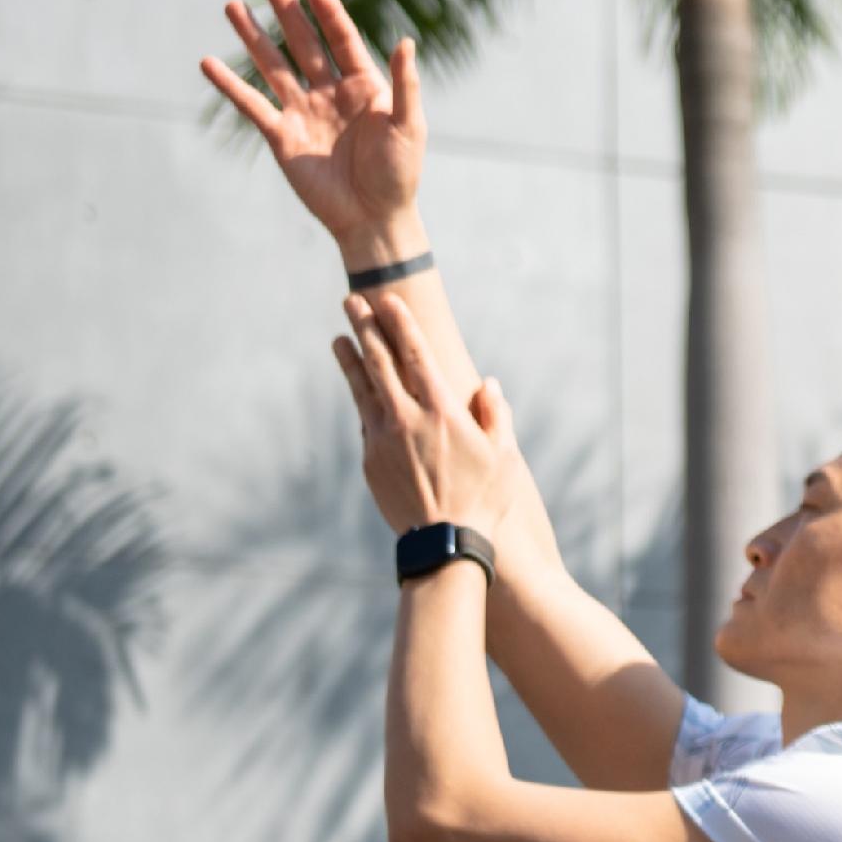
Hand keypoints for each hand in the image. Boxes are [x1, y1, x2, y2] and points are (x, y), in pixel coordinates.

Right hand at [203, 0, 425, 266]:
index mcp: (364, 86)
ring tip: (232, 6)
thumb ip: (404, 85)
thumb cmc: (399, 172)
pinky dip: (230, 85)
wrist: (373, 217)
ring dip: (253, 37)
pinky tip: (208, 63)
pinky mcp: (281, 135)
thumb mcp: (408, 125)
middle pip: (304, 44)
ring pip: (274, 67)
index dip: (329, 12)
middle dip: (287, 13)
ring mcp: (303, 111)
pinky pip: (251, 104)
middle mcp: (330, 92)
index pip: (343, 40)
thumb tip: (405, 42)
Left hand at [333, 291, 519, 533]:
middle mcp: (407, 418)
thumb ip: (495, 415)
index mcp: (442, 411)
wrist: (445, 541)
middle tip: (352, 301)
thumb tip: (488, 386)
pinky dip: (360, 400)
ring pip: (362, 388)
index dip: (401, 324)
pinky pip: (364, 422)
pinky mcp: (369, 459)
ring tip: (339, 338)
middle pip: (379, 362)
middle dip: (365, 328)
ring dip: (350, 359)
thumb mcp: (503, 455)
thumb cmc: (483, 498)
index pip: (415, 355)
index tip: (388, 301)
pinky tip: (358, 389)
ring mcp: (382, 438)